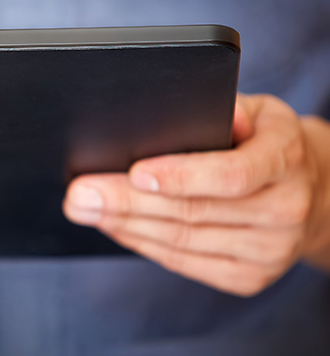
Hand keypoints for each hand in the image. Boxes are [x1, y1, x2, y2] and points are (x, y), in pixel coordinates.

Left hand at [63, 94, 321, 295]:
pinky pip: (184, 262)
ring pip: (182, 242)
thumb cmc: (265, 142)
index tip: (134, 172)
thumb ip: (226, 110)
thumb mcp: (257, 112)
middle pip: (193, 212)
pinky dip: (143, 244)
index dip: (181, 176)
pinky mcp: (247, 277)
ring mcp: (268, 252)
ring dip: (126, 226)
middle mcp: (285, 210)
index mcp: (286, 159)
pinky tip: (116, 227)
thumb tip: (184, 110)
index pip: (232, 174)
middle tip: (80, 194)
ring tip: (86, 210)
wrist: (307, 191)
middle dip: (127, 203)